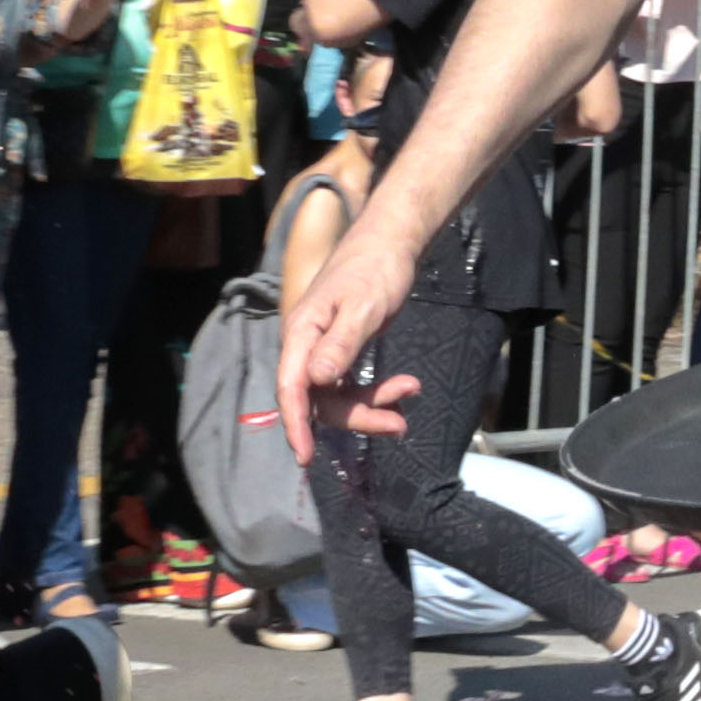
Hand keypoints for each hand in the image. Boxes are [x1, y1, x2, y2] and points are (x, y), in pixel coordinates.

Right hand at [276, 195, 435, 465]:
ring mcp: (321, 350)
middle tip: (398, 425)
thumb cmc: (374, 269)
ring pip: (337, 396)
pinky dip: (376, 391)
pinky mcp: (340, 351)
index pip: (291, 387)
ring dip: (371, 405)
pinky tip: (405, 387)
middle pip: (318, 399)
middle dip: (357, 416)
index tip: (305, 456)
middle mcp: (305, 345)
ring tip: (410, 393)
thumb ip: (340, 344)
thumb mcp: (363, 306)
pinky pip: (350, 384)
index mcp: (301, 333)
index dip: (296, 424)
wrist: (389, 243)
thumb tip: (316, 381)